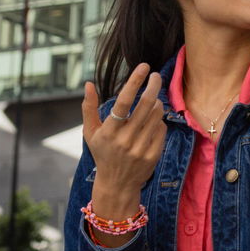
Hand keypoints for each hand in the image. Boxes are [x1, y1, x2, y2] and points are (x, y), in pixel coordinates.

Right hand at [81, 64, 165, 222]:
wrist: (117, 184)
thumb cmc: (102, 153)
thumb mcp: (90, 132)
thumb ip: (88, 108)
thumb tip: (87, 84)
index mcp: (108, 132)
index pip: (123, 101)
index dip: (134, 82)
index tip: (143, 66)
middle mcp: (125, 139)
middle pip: (145, 105)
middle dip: (153, 85)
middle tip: (155, 76)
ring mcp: (140, 148)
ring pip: (156, 115)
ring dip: (156, 103)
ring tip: (151, 102)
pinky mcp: (153, 154)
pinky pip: (161, 128)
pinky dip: (158, 121)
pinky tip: (152, 123)